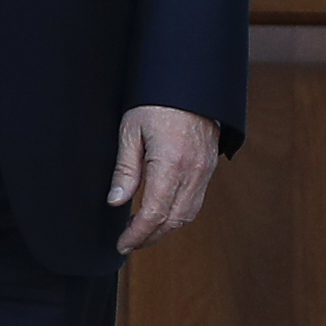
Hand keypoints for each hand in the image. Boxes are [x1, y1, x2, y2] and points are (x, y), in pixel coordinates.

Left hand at [108, 106, 219, 252]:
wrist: (190, 81)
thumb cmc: (157, 101)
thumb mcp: (131, 130)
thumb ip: (125, 169)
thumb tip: (116, 200)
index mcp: (170, 163)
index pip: (153, 214)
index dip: (136, 234)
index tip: (122, 243)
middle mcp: (192, 172)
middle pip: (172, 221)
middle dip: (149, 237)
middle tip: (129, 242)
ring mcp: (205, 171)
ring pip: (187, 215)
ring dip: (165, 229)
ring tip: (143, 232)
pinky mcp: (210, 167)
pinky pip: (196, 201)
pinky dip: (178, 214)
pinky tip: (162, 213)